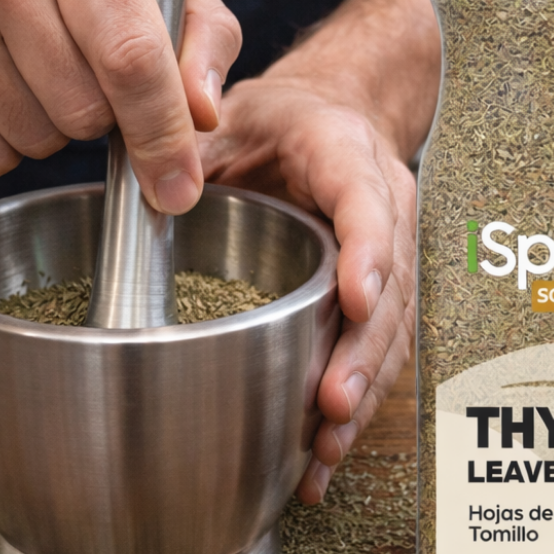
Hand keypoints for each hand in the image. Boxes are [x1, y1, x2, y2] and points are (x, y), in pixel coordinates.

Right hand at [0, 0, 240, 211]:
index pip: (130, 56)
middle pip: (83, 110)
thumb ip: (203, 35)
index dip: (163, 133)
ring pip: (35, 139)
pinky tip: (6, 88)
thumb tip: (202, 118)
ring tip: (44, 67)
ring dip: (58, 127)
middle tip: (92, 70)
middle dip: (107, 115)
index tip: (180, 186)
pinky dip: (11, 144)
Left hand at [199, 74, 415, 503]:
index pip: (367, 204)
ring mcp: (388, 254)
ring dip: (360, 393)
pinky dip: (352, 402)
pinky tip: (322, 453)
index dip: (368, 254)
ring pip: (389, 332)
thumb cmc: (279, 117)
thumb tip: (162, 158)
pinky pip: (374, 350)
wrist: (330, 118)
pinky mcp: (376, 292)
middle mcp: (383, 208)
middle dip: (362, 352)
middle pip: (390, 288)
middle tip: (330, 404)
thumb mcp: (230, 101)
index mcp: (347, 154)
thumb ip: (195, 118)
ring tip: (324, 452)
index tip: (356, 300)